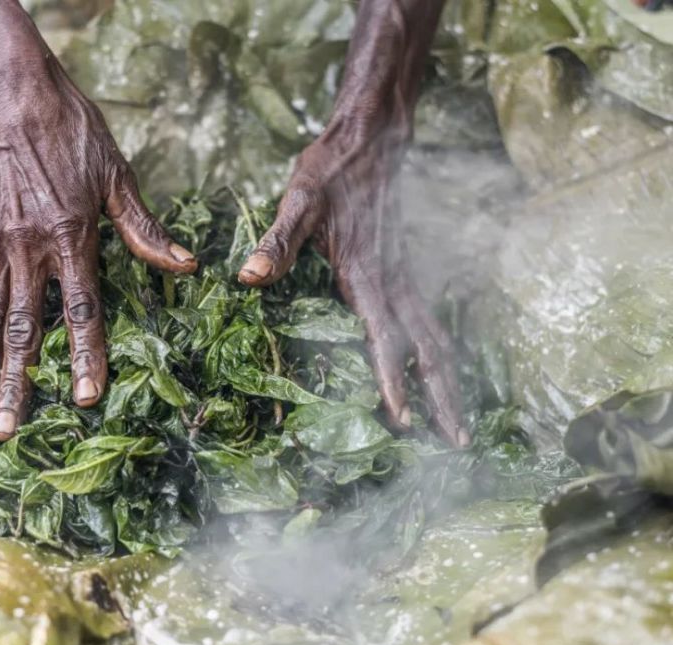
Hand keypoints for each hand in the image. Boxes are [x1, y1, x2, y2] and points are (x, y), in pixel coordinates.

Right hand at [0, 37, 195, 440]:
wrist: (10, 90)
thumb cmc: (70, 128)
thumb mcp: (117, 175)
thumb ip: (145, 228)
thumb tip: (184, 265)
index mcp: (72, 237)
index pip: (82, 310)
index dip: (86, 356)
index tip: (85, 398)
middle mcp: (30, 248)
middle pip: (24, 329)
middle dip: (17, 383)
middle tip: (7, 430)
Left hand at [238, 124, 466, 447]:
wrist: (371, 138)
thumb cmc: (330, 172)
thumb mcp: (297, 202)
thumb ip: (278, 242)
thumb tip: (250, 278)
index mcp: (366, 274)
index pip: (384, 336)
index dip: (390, 378)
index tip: (399, 417)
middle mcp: (393, 281)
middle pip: (427, 348)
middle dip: (441, 397)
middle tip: (456, 442)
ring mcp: (406, 276)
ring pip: (436, 338)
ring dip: (449, 382)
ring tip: (458, 424)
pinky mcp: (406, 270)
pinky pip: (430, 321)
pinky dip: (440, 356)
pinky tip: (440, 375)